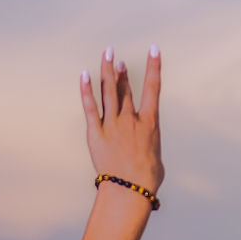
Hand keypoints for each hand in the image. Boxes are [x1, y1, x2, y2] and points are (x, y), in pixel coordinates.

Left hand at [81, 44, 162, 201]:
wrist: (130, 190)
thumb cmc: (147, 179)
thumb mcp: (155, 157)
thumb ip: (149, 144)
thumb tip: (147, 147)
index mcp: (150, 123)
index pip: (153, 88)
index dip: (154, 66)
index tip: (154, 49)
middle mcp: (131, 119)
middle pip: (125, 89)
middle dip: (121, 71)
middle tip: (116, 59)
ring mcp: (112, 125)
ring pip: (109, 92)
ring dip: (107, 71)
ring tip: (106, 55)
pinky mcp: (95, 134)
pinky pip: (90, 108)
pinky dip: (86, 90)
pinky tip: (84, 75)